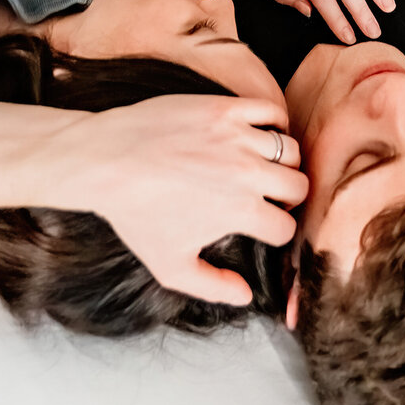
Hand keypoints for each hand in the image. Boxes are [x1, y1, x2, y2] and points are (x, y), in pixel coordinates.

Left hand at [61, 93, 305, 304]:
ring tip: (262, 166)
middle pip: (298, 186)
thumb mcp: (170, 267)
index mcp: (240, 211)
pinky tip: (259, 134)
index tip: (261, 226)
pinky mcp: (224, 108)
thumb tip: (246, 296)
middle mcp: (246, 173)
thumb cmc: (136, 213)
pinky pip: (271, 110)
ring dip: (281, 162)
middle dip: (286, 197)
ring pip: (289, 149)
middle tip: (266, 196)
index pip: (285, 226)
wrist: (107, 160)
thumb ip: (214, 287)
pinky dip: (275, 122)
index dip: (274, 231)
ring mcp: (236, 137)